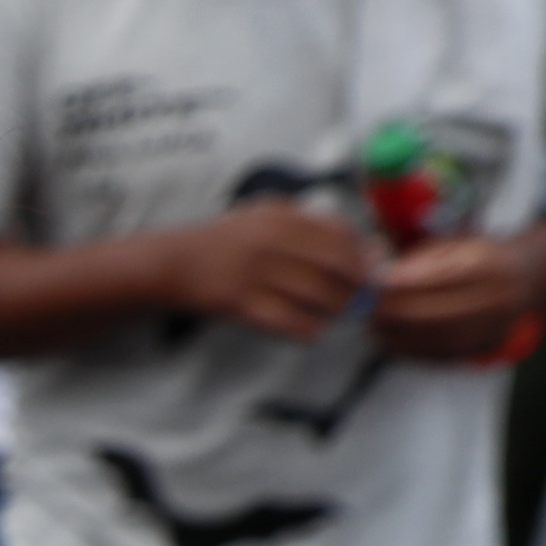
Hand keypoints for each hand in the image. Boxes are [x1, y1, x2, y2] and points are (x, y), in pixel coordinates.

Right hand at [172, 200, 383, 340]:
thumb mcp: (267, 216)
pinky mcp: (242, 303)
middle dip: (357, 286)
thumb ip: (313, 226)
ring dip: (337, 310)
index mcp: (282, 218)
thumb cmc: (227, 242)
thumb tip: (366, 248)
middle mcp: (271, 241)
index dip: (363, 257)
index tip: (369, 272)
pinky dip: (310, 329)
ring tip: (338, 315)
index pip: (342, 235)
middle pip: (337, 266)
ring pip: (319, 296)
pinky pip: (291, 321)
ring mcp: (256, 273)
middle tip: (361, 299)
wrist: (175, 263)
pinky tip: (312, 329)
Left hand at [375, 231, 545, 363]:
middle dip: (393, 313)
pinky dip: (409, 350)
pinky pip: (439, 355)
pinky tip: (390, 341)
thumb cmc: (479, 258)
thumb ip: (419, 262)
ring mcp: (491, 326)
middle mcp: (495, 298)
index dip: (401, 285)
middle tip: (366, 310)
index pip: (436, 279)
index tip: (373, 286)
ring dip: (396, 335)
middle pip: (432, 312)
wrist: (524, 277)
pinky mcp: (483, 347)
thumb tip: (379, 278)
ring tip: (372, 326)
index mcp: (487, 265)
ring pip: (432, 338)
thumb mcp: (453, 245)